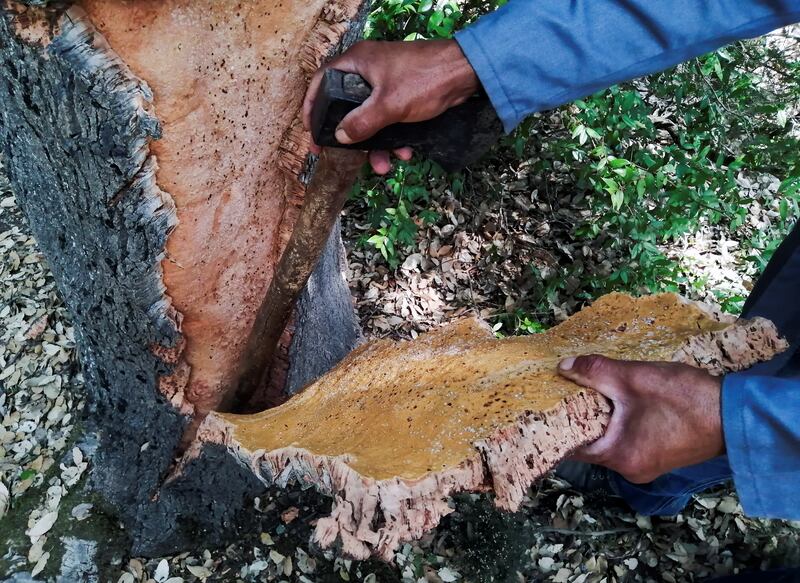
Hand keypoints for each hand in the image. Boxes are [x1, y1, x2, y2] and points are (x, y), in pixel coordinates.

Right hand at [302, 39, 478, 174]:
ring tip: (384, 165)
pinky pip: (389, 119)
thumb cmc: (425, 79)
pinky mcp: (402, 94)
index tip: (312, 133)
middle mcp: (367, 70)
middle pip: (346, 106)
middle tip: (344, 156)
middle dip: (351, 137)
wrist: (466, 73)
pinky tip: (406, 152)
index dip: (312, 107)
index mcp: (356, 63)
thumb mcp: (388, 105)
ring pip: (370, 118)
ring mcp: (385, 82)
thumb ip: (361, 123)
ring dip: (376, 144)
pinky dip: (394, 137)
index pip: (321, 82)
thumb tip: (339, 136)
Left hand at [557, 355, 724, 483]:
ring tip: (584, 394)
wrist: (735, 414)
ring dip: (598, 420)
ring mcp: (645, 466)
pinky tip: (613, 403)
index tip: (541, 408)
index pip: (572, 448)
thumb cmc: (686, 398)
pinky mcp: (658, 457)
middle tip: (560, 394)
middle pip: (589, 445)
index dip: (555, 427)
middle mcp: (629, 469)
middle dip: (575, 420)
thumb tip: (563, 367)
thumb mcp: (635, 378)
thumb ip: (596, 372)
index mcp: (620, 456)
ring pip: (608, 442)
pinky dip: (616, 425)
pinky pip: (626, 442)